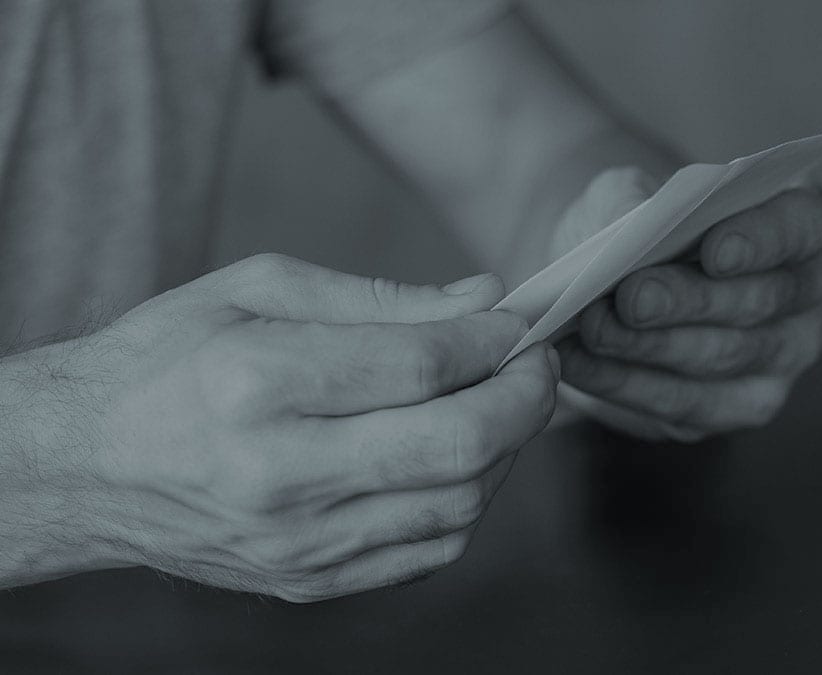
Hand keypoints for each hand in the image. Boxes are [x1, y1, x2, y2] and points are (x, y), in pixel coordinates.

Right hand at [0, 254, 558, 600]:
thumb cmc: (167, 360)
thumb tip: (481, 301)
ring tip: (497, 405)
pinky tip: (457, 458)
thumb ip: (379, 299)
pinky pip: (429, 550)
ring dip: (505, 451)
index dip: (494, 340)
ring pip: (458, 504)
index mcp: (257, 382)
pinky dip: (467, 500)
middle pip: (458, 445)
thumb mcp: (257, 291)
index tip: (519, 322)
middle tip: (537, 364)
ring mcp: (296, 541)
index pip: (422, 365)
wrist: (87, 464)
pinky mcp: (307, 580)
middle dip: (525, 399)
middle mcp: (278, 472)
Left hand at [552, 167, 821, 441]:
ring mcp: (783, 356)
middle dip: (689, 301)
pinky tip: (578, 362)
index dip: (761, 239)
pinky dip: (624, 383)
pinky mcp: (740, 405)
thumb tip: (631, 232)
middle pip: (757, 300)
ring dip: (650, 345)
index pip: (799, 226)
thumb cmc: (635, 228)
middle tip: (632, 297)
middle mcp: (807, 291)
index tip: (714, 250)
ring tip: (592, 328)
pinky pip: (685, 402)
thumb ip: (632, 203)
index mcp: (798, 222)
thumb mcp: (625, 194)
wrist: (613, 281)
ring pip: (721, 356)